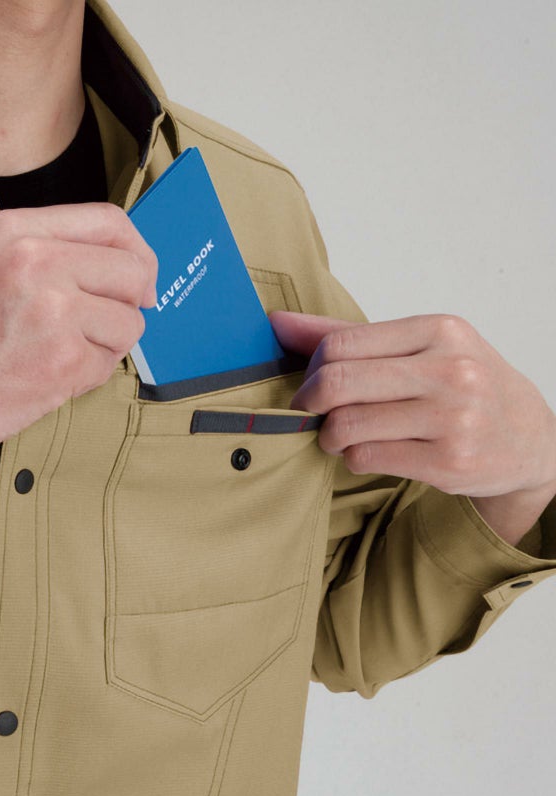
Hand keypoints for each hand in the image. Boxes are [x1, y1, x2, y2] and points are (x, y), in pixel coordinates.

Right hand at [0, 203, 156, 493]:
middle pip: (133, 271)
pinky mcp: (64, 362)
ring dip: (106, 345)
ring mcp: (55, 312)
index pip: (109, 220)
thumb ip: (42, 251)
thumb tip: (115, 265)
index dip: (136, 251)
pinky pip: (109, 365)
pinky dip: (88, 376)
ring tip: (60, 355)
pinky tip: (48, 378)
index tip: (139, 278)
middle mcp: (38, 262)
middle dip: (131, 303)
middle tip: (107, 325)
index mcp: (14, 231)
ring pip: (129, 323)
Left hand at [270, 311, 555, 545]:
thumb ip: (346, 334)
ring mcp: (454, 419)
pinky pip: (366, 458)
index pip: (340, 344)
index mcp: (439, 331)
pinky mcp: (450, 463)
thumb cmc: (461, 386)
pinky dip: (353, 458)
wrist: (529, 439)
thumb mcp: (417, 347)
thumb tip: (276, 323)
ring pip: (347, 426)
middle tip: (310, 413)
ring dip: (329, 436)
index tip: (309, 386)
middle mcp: (451, 370)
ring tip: (339, 436)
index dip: (310, 370)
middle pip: (337, 383)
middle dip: (308, 403)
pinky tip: (367, 452)